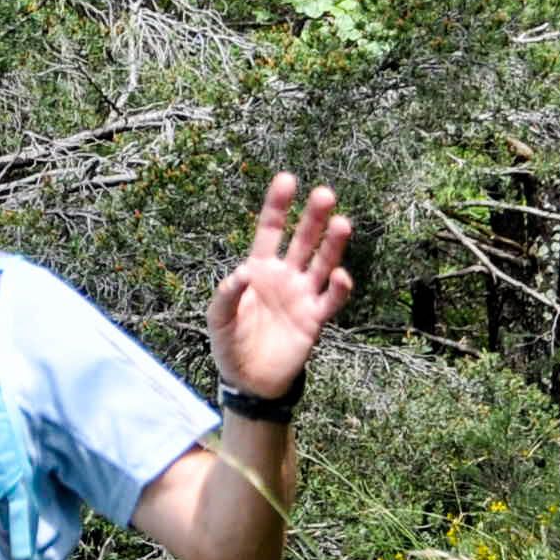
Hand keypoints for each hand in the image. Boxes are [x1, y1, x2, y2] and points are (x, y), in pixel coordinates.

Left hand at [209, 172, 354, 396]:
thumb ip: (226, 296)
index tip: (287, 179)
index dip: (278, 206)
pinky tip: (341, 276)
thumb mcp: (217, 320)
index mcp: (259, 269)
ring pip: (322, 263)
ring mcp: (302, 295)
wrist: (249, 380)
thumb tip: (242, 275)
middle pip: (303, 240)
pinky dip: (339, 288)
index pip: (270, 230)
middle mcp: (285, 276)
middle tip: (324, 194)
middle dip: (313, 218)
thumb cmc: (230, 345)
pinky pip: (331, 299)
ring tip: (342, 223)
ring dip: (333, 244)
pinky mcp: (314, 318)